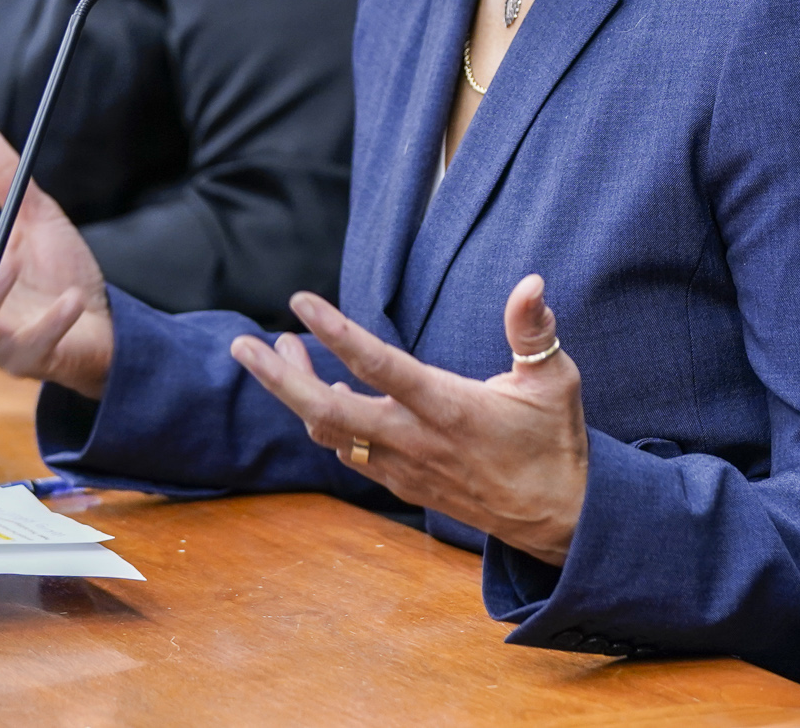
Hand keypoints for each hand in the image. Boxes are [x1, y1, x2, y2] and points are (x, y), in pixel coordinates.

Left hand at [233, 275, 588, 566]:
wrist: (557, 517)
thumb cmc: (554, 442)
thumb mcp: (554, 380)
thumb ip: (534, 331)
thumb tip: (531, 282)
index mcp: (450, 407)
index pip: (380, 366)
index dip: (336, 333)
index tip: (300, 302)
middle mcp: (416, 440)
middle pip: (327, 411)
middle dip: (278, 378)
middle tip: (242, 344)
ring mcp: (403, 465)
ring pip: (330, 432)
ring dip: (295, 392)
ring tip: (275, 349)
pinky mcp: (402, 481)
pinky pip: (347, 450)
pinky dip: (323, 419)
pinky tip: (319, 392)